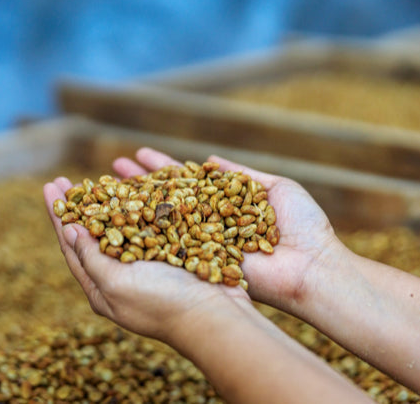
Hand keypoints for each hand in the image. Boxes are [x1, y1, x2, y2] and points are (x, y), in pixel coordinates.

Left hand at [43, 154, 249, 342]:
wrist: (217, 315)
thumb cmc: (163, 303)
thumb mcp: (115, 283)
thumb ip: (90, 256)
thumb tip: (68, 230)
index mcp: (102, 287)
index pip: (72, 247)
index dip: (59, 215)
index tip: (50, 186)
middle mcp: (122, 274)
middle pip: (94, 234)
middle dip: (80, 205)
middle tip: (67, 179)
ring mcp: (148, 263)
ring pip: (124, 225)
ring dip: (110, 201)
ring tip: (100, 178)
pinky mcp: (172, 252)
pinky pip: (152, 224)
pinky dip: (143, 205)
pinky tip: (138, 188)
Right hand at [110, 148, 343, 310]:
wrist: (311, 266)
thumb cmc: (302, 226)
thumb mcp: (275, 188)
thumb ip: (239, 174)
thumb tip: (208, 159)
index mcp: (223, 204)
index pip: (186, 182)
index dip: (162, 168)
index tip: (139, 154)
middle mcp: (206, 223)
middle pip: (166, 198)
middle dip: (140, 183)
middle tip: (113, 168)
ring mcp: (200, 242)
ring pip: (161, 219)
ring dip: (134, 203)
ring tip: (108, 186)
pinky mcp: (200, 261)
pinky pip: (171, 244)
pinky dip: (147, 231)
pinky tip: (123, 217)